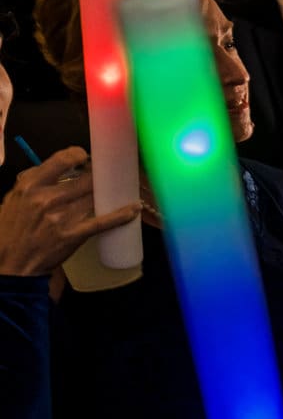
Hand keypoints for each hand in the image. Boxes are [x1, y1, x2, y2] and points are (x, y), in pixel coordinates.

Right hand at [0, 147, 141, 276]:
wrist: (11, 263)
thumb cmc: (12, 230)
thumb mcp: (15, 199)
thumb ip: (36, 181)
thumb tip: (62, 167)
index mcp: (30, 185)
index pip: (62, 160)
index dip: (80, 155)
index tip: (87, 158)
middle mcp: (46, 198)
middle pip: (86, 179)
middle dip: (99, 176)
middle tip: (105, 176)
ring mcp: (61, 217)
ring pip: (96, 196)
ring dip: (109, 193)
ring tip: (118, 189)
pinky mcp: (73, 235)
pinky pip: (102, 222)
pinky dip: (121, 215)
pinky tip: (134, 209)